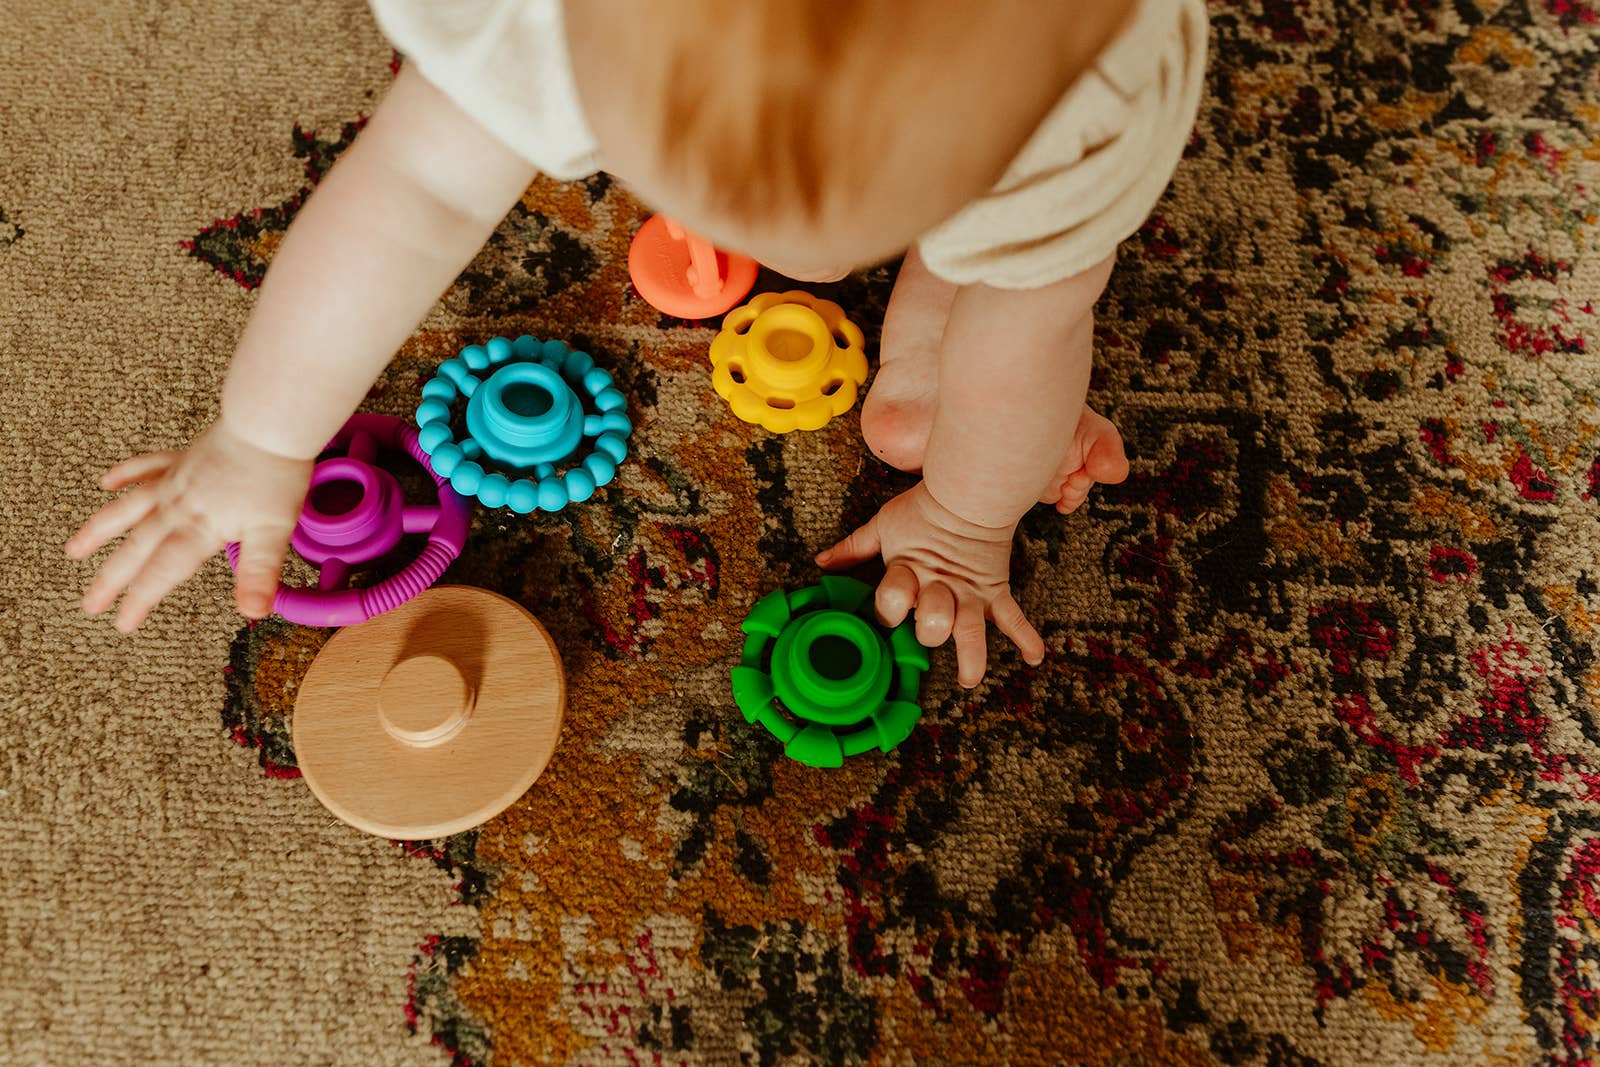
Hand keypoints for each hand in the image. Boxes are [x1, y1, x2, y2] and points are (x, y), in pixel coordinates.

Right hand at [66, 419, 313, 631]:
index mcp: (198, 528)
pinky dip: (124, 474)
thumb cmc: (275, 475)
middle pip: (137, 547)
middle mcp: (177, 506)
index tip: (122, 623)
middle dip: (111, 578)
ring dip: (100, 530)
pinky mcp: (182, 457)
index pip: (163, 571)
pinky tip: (106, 483)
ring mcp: (175, 479)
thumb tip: (252, 612)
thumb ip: (258, 572)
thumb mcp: (274, 532)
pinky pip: (145, 466)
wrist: (268, 423)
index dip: (141, 598)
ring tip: (74, 550)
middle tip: (89, 604)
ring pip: (128, 508)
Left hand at [816, 481, 1044, 686]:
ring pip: (970, 631)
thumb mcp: (883, 526)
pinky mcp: (994, 590)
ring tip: (968, 680)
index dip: (887, 608)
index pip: (893, 601)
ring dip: (970, 658)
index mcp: (909, 572)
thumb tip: (821, 562)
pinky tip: (1034, 657)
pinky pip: (1013, 616)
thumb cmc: (922, 509)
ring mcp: (970, 592)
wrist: (969, 489)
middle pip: (933, 623)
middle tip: (928, 630)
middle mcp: (940, 588)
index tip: (887, 613)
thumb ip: (853, 547)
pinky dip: (1026, 637)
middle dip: (929, 630)